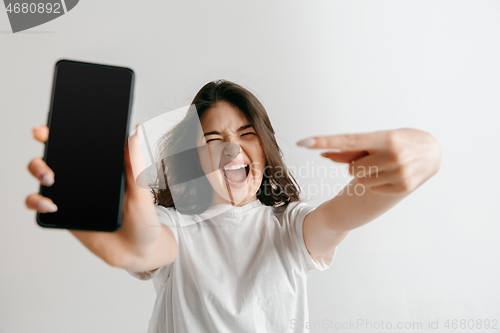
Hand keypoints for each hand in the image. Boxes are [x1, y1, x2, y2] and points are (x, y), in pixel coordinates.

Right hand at [25, 124, 163, 266]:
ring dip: (37, 170)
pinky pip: (42, 206)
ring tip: (50, 178)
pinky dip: (38, 201)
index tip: (50, 126)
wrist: (139, 251)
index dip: (60, 132)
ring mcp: (72, 196)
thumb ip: (135, 163)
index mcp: (102, 167)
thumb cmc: (144, 219)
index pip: (78, 145)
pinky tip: (50, 204)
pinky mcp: (65, 216)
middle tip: (45, 146)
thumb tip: (135, 130)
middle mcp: (84, 179)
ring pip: (43, 178)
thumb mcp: (141, 190)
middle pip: (54, 157)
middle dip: (45, 145)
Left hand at [297, 128, 441, 194]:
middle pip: (352, 168)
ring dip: (366, 174)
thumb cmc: (398, 142)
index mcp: (385, 138)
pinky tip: (391, 175)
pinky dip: (377, 183)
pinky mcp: (403, 187)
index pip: (348, 140)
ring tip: (384, 165)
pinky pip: (373, 188)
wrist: (431, 152)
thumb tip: (325, 154)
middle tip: (376, 157)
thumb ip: (351, 148)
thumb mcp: (378, 139)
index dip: (324, 141)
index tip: (303, 142)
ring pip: (360, 179)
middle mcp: (393, 155)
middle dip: (358, 164)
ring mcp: (399, 173)